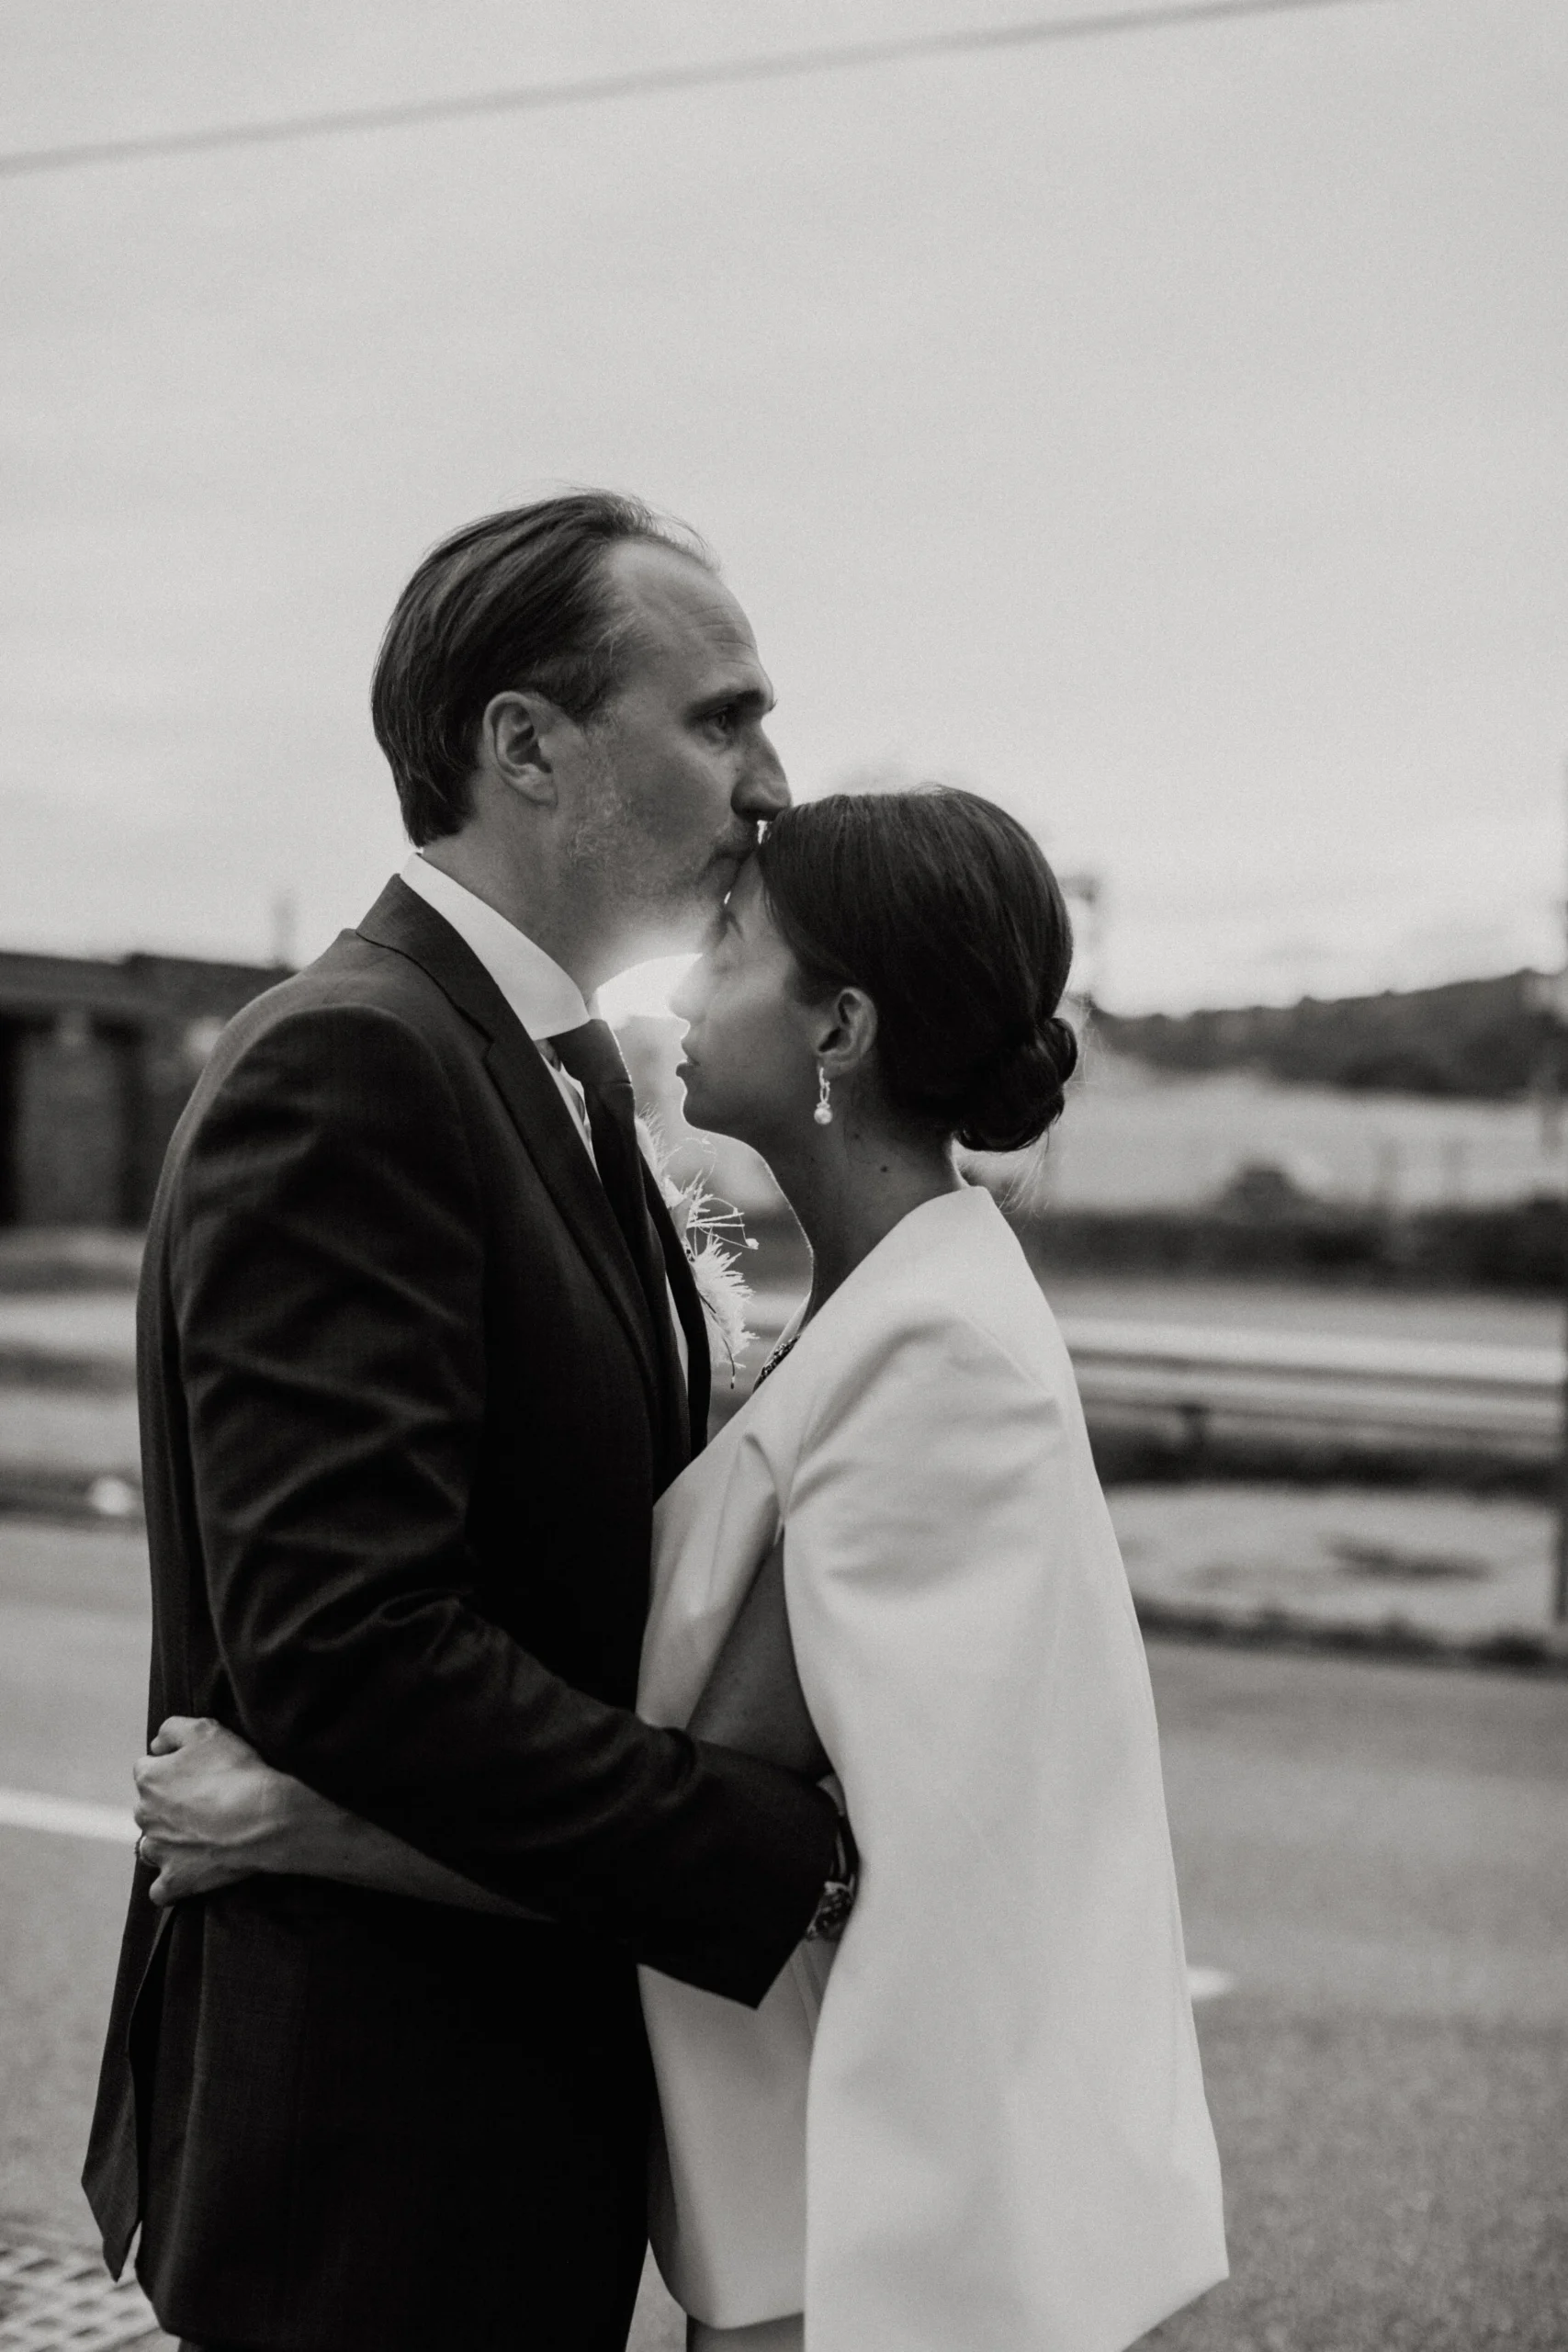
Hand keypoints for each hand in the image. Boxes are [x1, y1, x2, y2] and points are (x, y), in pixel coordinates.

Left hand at [133, 1716, 299, 1906]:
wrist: (262, 1817)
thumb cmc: (235, 1771)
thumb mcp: (206, 1730)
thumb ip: (172, 1730)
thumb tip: (156, 1745)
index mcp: (149, 1779)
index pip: (147, 1769)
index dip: (172, 1769)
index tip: (196, 1773)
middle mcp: (145, 1816)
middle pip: (148, 1809)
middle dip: (169, 1807)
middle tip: (204, 1803)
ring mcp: (159, 1851)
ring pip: (151, 1847)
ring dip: (167, 1843)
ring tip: (199, 1838)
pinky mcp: (175, 1879)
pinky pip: (161, 1890)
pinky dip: (171, 1883)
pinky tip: (189, 1872)